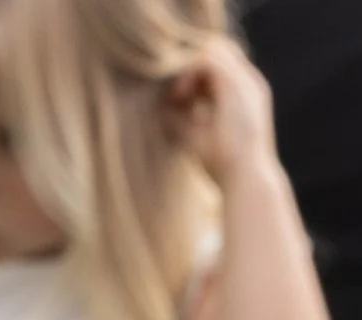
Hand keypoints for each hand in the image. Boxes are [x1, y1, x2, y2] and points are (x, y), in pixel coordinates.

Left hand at [163, 38, 280, 187]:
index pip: (220, 67)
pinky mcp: (237, 84)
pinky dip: (190, 72)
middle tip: (176, 96)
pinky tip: (180, 96)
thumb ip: (184, 118)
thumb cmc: (223, 167)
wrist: (246, 179)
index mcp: (244, 95)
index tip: (178, 99)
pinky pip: (209, 58)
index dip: (196, 76)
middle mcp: (249, 83)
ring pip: (214, 49)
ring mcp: (247, 80)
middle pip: (219, 51)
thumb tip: (162, 106)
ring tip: (178, 96)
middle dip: (193, 68)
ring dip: (190, 69)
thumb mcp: (199, 138)